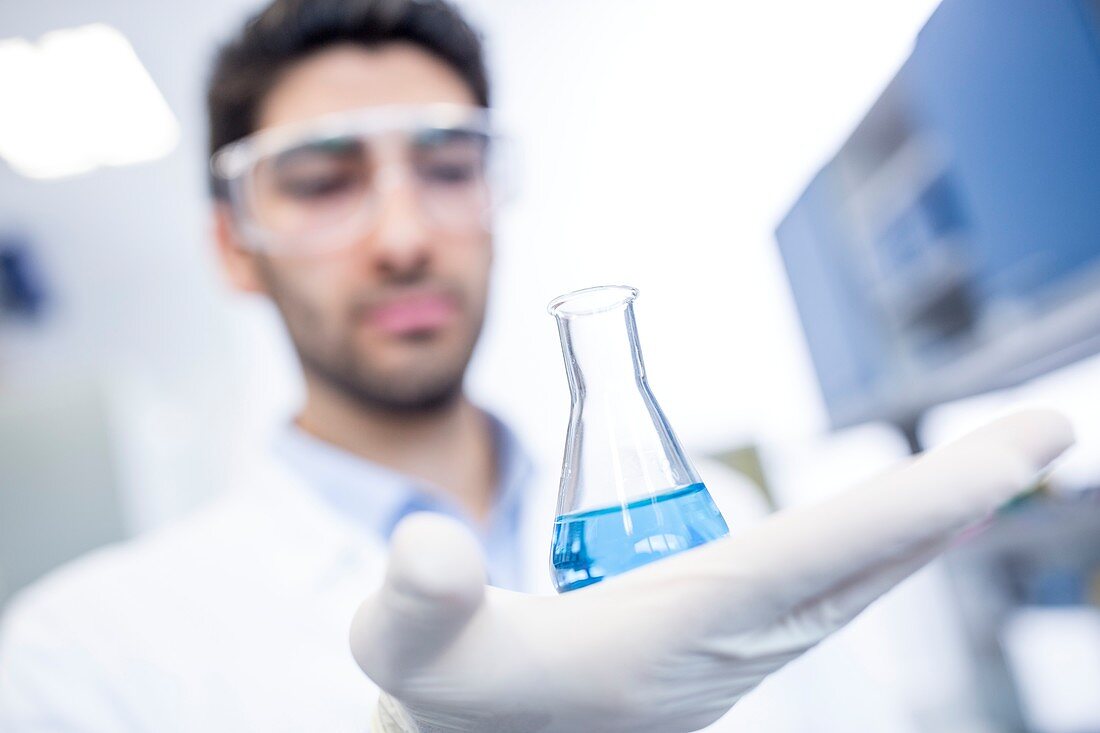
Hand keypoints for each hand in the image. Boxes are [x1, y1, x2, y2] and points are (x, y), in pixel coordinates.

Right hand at [350, 409, 1073, 732]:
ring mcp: (741, 643)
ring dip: (934, 517)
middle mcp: (734, 640)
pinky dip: (887, 540)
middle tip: (1049, 429)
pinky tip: (910, 522)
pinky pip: (834, 580)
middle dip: (963, 493)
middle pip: (874, 559)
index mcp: (678, 634)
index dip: (927, 496)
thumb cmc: (451, 695)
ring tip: (999, 464)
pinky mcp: (730, 636)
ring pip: (863, 574)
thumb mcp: (411, 653)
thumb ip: (415, 601)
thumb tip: (425, 544)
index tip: (1028, 444)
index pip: (825, 551)